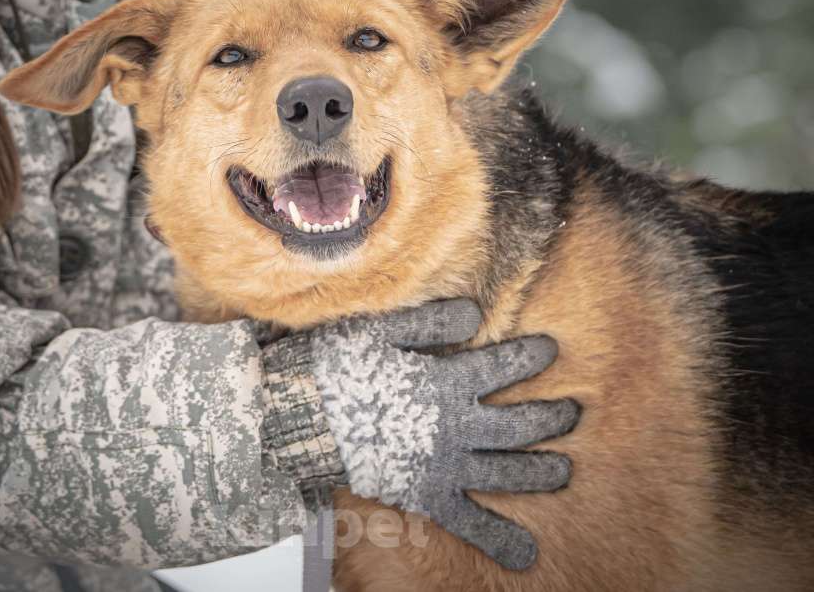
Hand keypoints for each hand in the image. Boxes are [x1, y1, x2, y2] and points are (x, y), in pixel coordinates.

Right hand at [268, 298, 578, 569]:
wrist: (297, 416)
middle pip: (519, 425)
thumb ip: (432, 321)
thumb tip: (474, 313)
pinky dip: (496, 538)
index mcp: (447, 383)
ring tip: (563, 471)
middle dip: (550, 417)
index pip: (505, 367)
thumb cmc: (334, 366)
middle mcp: (454, 427)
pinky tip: (524, 554)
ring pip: (506, 472)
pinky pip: (466, 520)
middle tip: (571, 413)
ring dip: (540, 473)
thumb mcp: (381, 329)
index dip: (531, 356)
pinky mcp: (424, 493)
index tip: (549, 350)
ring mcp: (442, 465)